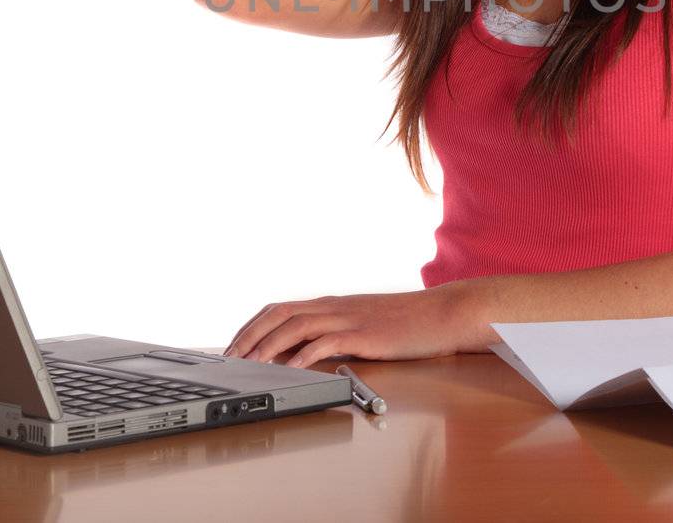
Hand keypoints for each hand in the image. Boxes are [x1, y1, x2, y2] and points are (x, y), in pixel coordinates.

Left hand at [224, 283, 482, 369]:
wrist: (443, 314)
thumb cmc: (407, 323)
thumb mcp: (363, 325)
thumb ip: (335, 335)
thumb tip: (304, 354)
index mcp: (331, 305)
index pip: (279, 309)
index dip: (252, 326)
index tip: (233, 346)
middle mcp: (334, 307)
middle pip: (279, 313)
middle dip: (249, 335)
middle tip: (229, 358)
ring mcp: (348, 318)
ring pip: (296, 325)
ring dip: (268, 345)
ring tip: (250, 365)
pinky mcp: (363, 334)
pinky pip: (326, 341)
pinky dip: (304, 354)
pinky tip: (291, 368)